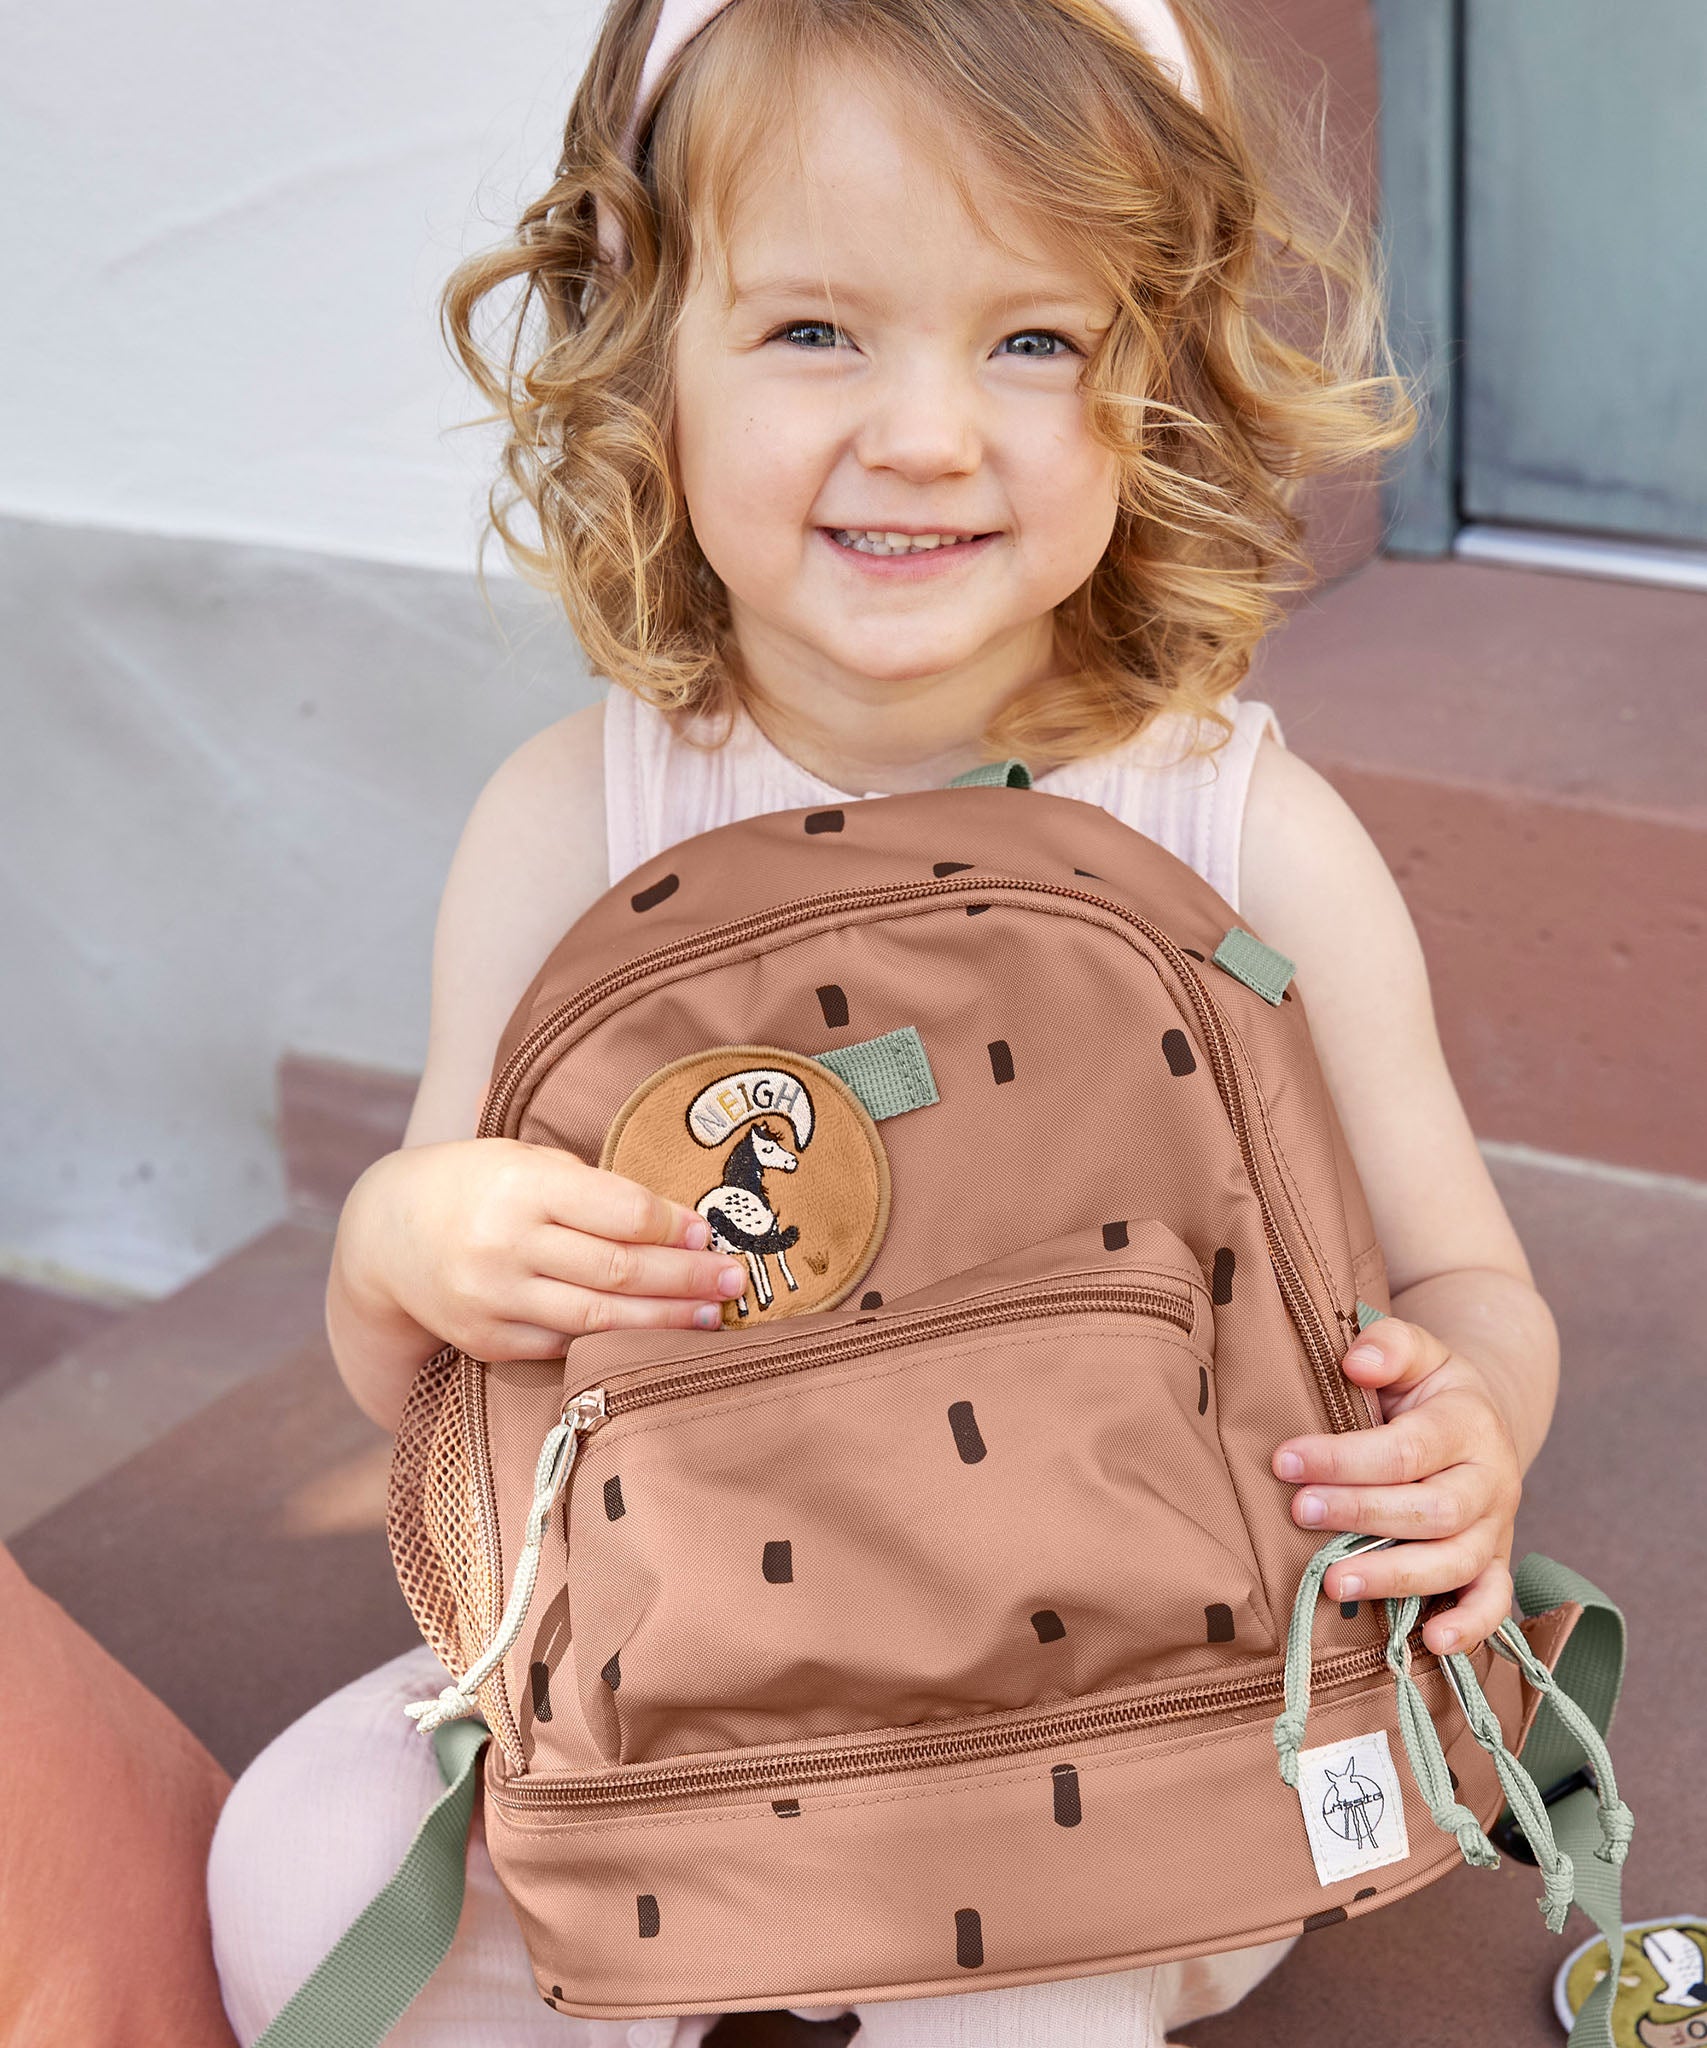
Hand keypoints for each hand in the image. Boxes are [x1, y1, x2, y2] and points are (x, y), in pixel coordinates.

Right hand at [348, 1138, 749, 1361]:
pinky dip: (613, 1343)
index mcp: (522, 1185)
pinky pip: (565, 1345)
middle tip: (734, 1281)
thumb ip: (593, 1187)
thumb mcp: (526, 1159)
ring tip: (712, 1318)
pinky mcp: (488, 1339)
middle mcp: (506, 1243)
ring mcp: (494, 1298)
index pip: (617, 1211)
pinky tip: (651, 1338)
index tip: (710, 1233)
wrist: (386, 1233)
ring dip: (664, 1321)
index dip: (671, 1227)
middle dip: (686, 1279)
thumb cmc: (477, 1184)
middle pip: (617, 1270)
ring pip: (599, 1318)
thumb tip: (678, 1223)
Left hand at [1270, 1317, 1522, 1655]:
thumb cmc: (1425, 1388)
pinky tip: (1430, 1640)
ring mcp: (1496, 1527)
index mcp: (1469, 1422)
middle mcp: (1491, 1479)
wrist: (1477, 1418)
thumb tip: (1356, 1362)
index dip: (1345, 1458)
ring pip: (1457, 1561)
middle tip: (1300, 1512)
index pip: (1407, 1448)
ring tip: (1332, 1581)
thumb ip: (1388, 1347)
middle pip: (1432, 1509)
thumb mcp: (1415, 1351)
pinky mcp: (1494, 1563)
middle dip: (1361, 1514)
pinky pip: (1493, 1602)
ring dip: (1394, 1576)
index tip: (1285, 1461)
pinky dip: (1469, 1626)